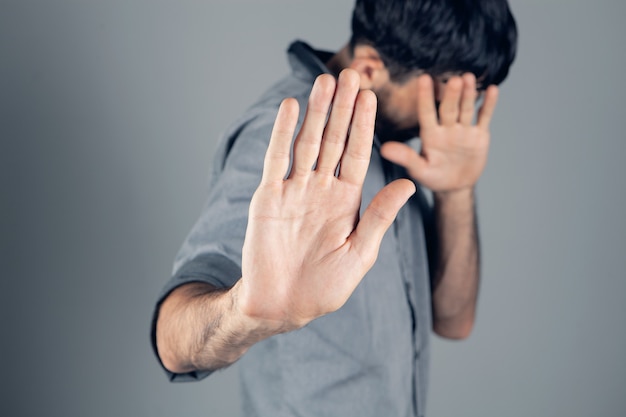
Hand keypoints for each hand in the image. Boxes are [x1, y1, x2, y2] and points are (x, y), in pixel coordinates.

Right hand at [237, 69, 414, 332]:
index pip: (357, 154)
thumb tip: (411, 184)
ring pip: (307, 142)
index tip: (370, 97)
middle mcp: (321, 190)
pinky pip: (276, 159)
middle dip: (342, 108)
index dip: (363, 126)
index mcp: (346, 201)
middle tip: (349, 74)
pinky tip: (291, 108)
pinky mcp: (269, 197)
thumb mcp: (360, 253)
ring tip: (323, 81)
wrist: (281, 305)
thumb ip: (380, 216)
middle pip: (333, 139)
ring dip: (315, 111)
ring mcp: (294, 191)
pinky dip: (282, 133)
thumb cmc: (325, 287)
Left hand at [380, 73, 498, 192]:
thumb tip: (384, 149)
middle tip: (454, 80)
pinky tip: (493, 89)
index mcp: (430, 135)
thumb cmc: (432, 177)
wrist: (454, 187)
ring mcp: (463, 130)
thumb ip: (405, 157)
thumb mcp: (419, 169)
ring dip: (468, 94)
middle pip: (449, 109)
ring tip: (469, 77)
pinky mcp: (478, 135)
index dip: (425, 97)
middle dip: (451, 95)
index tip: (423, 78)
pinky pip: (483, 117)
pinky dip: (488, 105)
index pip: (426, 113)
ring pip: (466, 109)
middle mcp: (446, 128)